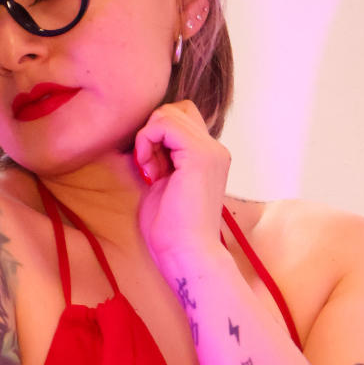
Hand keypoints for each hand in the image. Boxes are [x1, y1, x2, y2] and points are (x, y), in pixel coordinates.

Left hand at [133, 100, 230, 275]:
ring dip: (149, 137)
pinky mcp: (200, 155)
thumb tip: (148, 138)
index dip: (158, 135)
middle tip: (149, 168)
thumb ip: (162, 157)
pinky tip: (149, 168)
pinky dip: (148, 140)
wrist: (186, 254)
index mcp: (209, 157)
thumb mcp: (163, 183)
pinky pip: (164, 123)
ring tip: (150, 170)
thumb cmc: (171, 230)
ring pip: (168, 112)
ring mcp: (211, 151)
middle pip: (175, 110)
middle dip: (152, 133)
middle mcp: (215, 150)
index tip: (150, 167)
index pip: (180, 119)